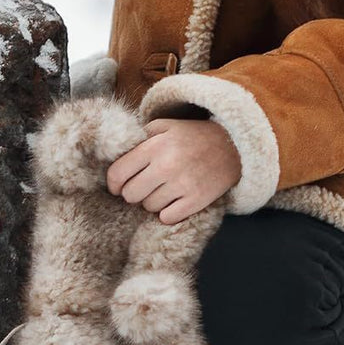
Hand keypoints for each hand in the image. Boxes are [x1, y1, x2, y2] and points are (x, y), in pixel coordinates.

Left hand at [105, 118, 241, 224]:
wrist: (231, 145)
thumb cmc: (191, 136)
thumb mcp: (165, 126)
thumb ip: (140, 138)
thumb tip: (117, 156)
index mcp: (154, 146)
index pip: (118, 173)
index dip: (113, 183)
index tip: (116, 186)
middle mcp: (166, 166)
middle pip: (131, 194)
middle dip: (132, 192)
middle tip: (141, 186)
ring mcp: (182, 185)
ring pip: (148, 207)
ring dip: (151, 201)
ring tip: (161, 189)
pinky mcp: (196, 201)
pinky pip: (167, 218)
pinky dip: (167, 212)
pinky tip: (173, 200)